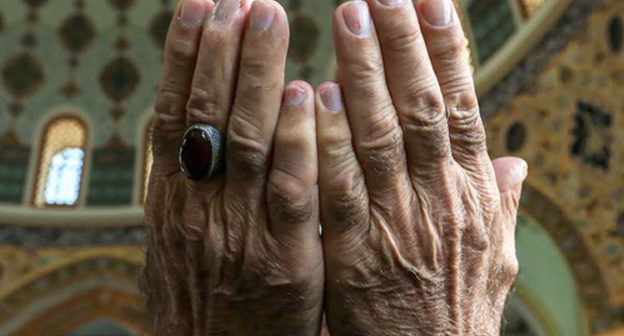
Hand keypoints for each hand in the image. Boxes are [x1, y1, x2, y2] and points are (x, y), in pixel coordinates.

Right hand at [140, 0, 322, 334]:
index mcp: (172, 199)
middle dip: (222, 49)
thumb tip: (186, 128)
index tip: (201, 5)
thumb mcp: (179, 240)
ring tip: (266, 17)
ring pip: (245, 139)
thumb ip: (188, 186)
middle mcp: (198, 207)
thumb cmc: (203, 298)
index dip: (185, 56)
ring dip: (255, 74)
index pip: (175, 111)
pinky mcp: (283, 260)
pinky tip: (304, 94)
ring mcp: (239, 232)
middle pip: (206, 112)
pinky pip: (289, 192)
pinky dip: (295, 141)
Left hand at [315, 0, 526, 334]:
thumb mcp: (494, 256)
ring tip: (348, 17)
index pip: (463, 105)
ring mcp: (396, 224)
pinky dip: (329, 140)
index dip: (448, 50)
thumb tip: (514, 157)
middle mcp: (439, 199)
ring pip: (378, 135)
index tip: (432, 1)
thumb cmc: (456, 307)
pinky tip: (315, 96)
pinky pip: (338, 187)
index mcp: (473, 194)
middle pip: (422, 106)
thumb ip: (500, 202)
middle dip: (402, 44)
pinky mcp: (353, 252)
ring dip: (363, 73)